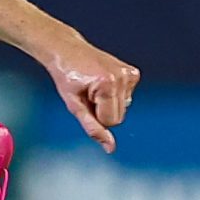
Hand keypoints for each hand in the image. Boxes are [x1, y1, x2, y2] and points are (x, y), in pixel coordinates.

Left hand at [42, 33, 139, 150]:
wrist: (67, 51)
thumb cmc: (66, 77)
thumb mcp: (74, 106)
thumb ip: (93, 128)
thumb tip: (110, 148)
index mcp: (107, 84)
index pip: (111, 122)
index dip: (95, 116)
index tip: (84, 101)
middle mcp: (122, 77)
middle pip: (120, 117)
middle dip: (103, 111)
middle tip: (88, 94)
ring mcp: (129, 73)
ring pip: (125, 108)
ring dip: (109, 102)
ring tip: (93, 86)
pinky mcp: (132, 72)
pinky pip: (128, 96)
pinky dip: (116, 94)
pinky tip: (103, 81)